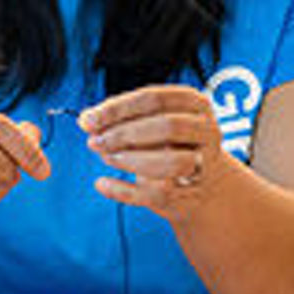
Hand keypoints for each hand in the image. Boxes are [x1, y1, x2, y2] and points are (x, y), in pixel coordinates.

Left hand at [80, 86, 233, 221]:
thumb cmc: (170, 145)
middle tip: (96, 141)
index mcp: (195, 104)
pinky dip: (123, 190)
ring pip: (170, 162)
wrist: (202, 184)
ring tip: (107, 157)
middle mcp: (206, 131)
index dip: (117, 108)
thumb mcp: (150, 124)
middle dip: (124, 133)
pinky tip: (102, 183)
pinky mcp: (189, 195)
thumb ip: (120, 119)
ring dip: (130, 160)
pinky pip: (155, 195)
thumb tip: (87, 119)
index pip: (154, 98)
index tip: (89, 119)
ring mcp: (203, 165)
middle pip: (167, 126)